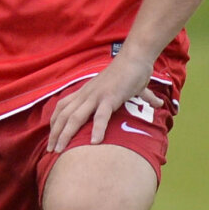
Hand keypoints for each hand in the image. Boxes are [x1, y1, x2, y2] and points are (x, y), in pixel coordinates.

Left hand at [47, 51, 163, 154]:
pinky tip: (94, 143)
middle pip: (63, 115)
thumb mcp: (128, 88)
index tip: (51, 137)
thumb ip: (142, 97)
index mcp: (85, 92)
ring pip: (75, 117)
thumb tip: (158, 104)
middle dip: (55, 134)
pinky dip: (97, 129)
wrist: (136, 58)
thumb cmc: (131, 72)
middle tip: (50, 151)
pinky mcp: (110, 97)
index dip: (54, 122)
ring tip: (60, 151)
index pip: (62, 107)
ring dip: (66, 135)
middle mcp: (86, 94)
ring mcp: (97, 96)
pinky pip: (101, 115)